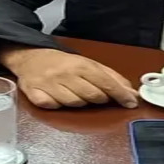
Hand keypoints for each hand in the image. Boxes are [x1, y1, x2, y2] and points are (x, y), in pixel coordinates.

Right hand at [0, 46, 138, 108]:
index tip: (131, 103)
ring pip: (74, 104)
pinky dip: (57, 105)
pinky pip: (53, 107)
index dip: (120, 94)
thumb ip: (112, 77)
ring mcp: (49, 84)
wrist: (31, 57)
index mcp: (81, 64)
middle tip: (96, 95)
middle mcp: (65, 74)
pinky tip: (56, 97)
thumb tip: (132, 93)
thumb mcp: (89, 64)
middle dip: (99, 99)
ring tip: (73, 92)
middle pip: (92, 96)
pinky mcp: (35, 94)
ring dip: (78, 102)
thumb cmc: (63, 63)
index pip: (106, 82)